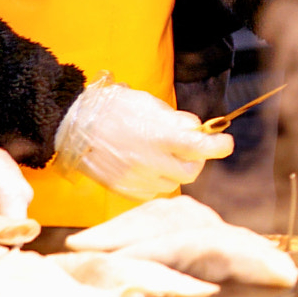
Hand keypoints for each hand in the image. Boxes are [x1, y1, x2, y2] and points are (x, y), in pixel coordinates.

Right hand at [53, 80, 233, 198]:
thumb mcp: (151, 105)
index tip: (225, 143)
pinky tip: (144, 165)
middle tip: (188, 149)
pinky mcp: (123, 189)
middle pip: (191, 172)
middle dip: (195, 160)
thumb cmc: (114, 108)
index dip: (220, 146)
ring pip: (172, 184)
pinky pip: (151, 191)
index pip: (202, 147)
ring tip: (159, 154)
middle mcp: (150, 161)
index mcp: (160, 136)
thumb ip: (177, 121)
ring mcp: (136, 178)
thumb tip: (198, 130)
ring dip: (173, 171)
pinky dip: (155, 180)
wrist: (72, 124)